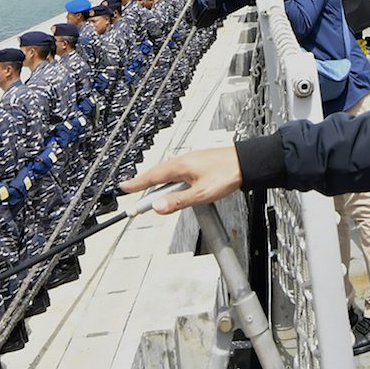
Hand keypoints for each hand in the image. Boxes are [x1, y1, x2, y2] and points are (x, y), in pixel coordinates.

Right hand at [119, 146, 242, 213]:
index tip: (123, 188)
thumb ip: (177, 202)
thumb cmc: (226, 174)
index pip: (151, 177)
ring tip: (153, 196)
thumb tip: (156, 207)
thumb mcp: (201, 194)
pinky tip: (174, 186)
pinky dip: (170, 180)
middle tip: (132, 192)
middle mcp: (182, 160)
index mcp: (179, 166)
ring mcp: (190, 161)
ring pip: (168, 173)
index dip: (136, 184)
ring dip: (158, 183)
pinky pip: (177, 172)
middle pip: (157, 174)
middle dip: (144, 183)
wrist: (246, 162)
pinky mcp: (198, 163)